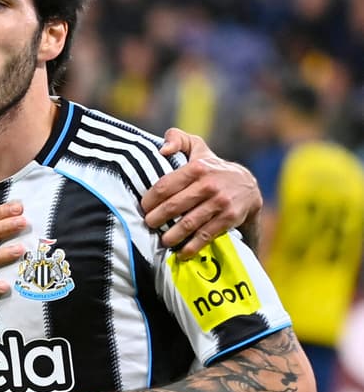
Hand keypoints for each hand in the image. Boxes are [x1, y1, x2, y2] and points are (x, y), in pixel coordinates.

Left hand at [142, 128, 260, 258]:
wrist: (248, 185)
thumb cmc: (211, 167)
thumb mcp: (197, 147)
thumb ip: (177, 139)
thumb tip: (161, 150)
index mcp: (196, 168)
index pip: (165, 186)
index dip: (149, 199)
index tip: (143, 207)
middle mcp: (208, 185)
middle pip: (174, 206)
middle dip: (156, 218)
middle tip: (148, 224)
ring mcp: (219, 203)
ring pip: (188, 223)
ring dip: (172, 235)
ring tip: (162, 240)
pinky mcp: (228, 218)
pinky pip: (205, 235)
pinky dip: (192, 246)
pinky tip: (182, 252)